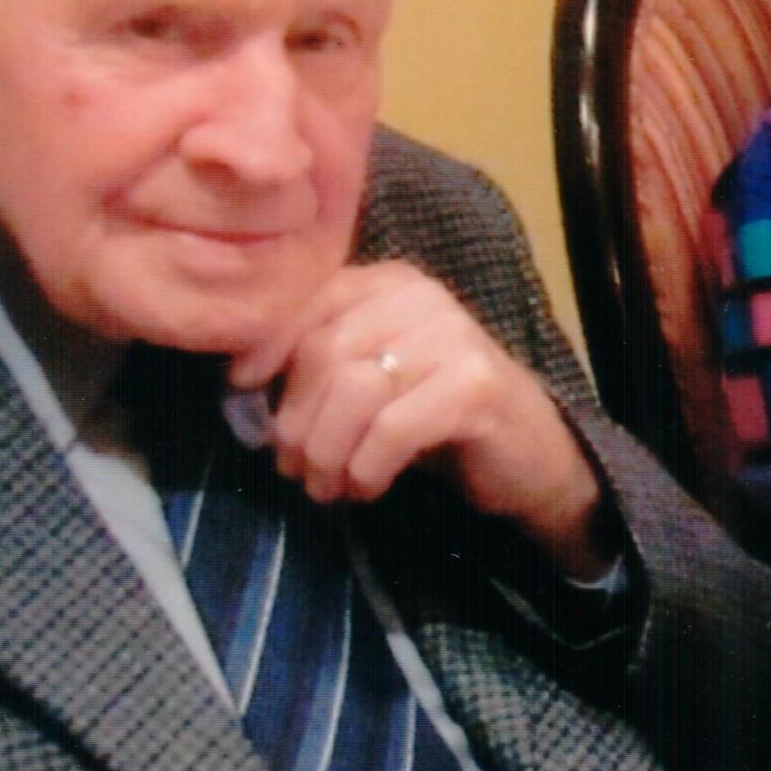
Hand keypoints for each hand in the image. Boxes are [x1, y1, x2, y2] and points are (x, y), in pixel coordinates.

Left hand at [231, 261, 610, 579]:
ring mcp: (453, 337)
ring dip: (326, 451)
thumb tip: (241, 387)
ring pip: (354, 390)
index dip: (267, 345)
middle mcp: (420, 296)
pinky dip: (366, 466)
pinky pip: (393, 428)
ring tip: (324, 485)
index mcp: (388, 283)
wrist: (529, 453)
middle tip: (290, 467)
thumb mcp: (372, 376)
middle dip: (296, 419)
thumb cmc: (432, 414)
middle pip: (325, 350)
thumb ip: (320, 364)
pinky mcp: (476, 386)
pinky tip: (366, 487)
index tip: (242, 390)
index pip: (310, 299)